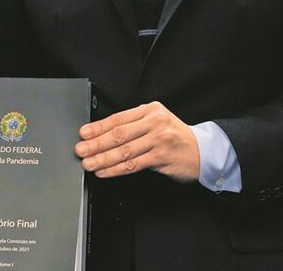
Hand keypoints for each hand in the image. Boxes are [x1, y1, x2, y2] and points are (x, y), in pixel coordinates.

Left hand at [74, 101, 199, 182]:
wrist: (202, 151)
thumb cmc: (175, 137)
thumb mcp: (157, 121)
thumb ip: (135, 124)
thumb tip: (103, 134)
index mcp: (150, 110)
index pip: (119, 118)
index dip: (98, 127)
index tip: (83, 133)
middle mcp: (154, 122)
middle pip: (119, 134)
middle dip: (96, 143)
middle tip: (80, 150)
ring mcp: (159, 140)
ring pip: (124, 151)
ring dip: (103, 158)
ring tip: (88, 163)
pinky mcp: (161, 158)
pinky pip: (133, 165)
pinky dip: (115, 170)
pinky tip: (104, 172)